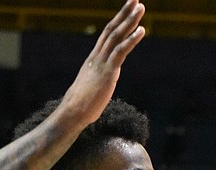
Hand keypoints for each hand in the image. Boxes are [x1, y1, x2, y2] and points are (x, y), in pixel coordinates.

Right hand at [61, 0, 145, 124]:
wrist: (73, 113)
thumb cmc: (81, 106)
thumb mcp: (91, 90)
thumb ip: (97, 83)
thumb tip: (99, 87)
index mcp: (94, 60)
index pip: (107, 36)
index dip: (117, 22)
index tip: (126, 11)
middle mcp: (97, 57)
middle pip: (112, 29)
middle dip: (124, 13)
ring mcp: (102, 63)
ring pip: (117, 36)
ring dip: (130, 20)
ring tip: (141, 6)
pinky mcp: (108, 72)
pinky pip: (121, 51)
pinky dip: (131, 39)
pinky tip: (142, 30)